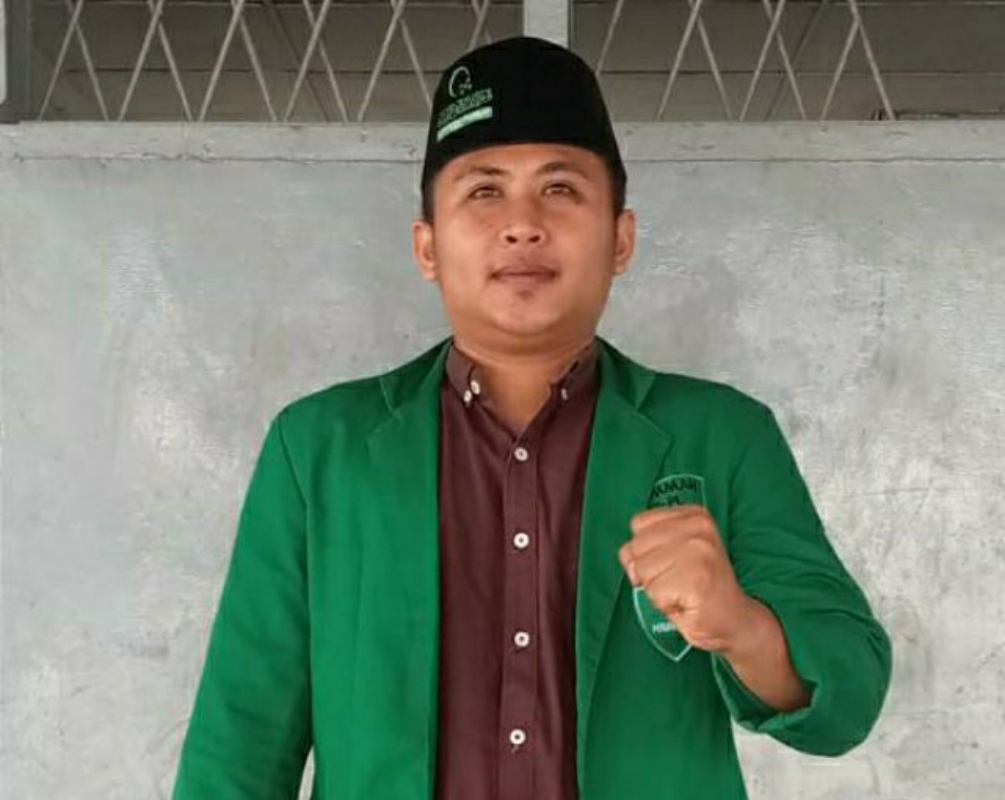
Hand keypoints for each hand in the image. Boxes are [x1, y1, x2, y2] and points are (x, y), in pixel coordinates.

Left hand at [618, 505, 757, 655]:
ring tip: (683, 591)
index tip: (673, 563)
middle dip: (649, 572)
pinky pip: (654, 593)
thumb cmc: (699, 588)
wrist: (734, 620)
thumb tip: (628, 557)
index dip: (646, 550)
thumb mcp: (672, 554)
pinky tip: (687, 603)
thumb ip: (646, 546)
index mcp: (694, 515)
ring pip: (643, 571)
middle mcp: (699, 527)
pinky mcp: (697, 580)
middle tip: (678, 582)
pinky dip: (665, 605)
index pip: (638, 524)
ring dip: (657, 590)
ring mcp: (699, 552)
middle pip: (637, 547)